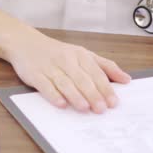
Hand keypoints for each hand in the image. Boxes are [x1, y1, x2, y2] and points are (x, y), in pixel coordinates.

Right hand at [4, 30, 130, 113]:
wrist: (26, 43)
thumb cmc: (58, 53)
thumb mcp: (83, 54)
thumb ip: (105, 66)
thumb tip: (126, 79)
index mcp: (80, 55)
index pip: (96, 72)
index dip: (105, 88)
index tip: (114, 102)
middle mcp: (66, 60)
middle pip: (82, 78)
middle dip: (93, 94)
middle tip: (101, 109)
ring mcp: (50, 67)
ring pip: (65, 82)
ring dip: (75, 95)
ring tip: (85, 108)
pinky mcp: (35, 74)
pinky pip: (45, 85)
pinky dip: (53, 95)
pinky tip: (61, 104)